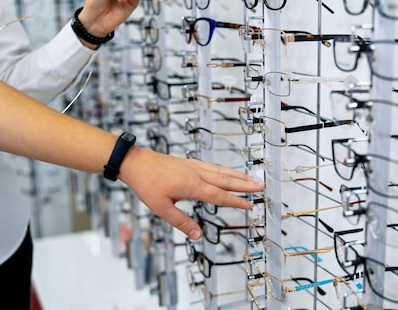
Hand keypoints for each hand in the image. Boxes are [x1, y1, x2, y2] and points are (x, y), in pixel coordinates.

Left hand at [119, 147, 264, 239]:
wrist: (136, 162)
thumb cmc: (147, 184)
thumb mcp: (161, 208)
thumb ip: (181, 222)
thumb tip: (197, 235)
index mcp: (192, 186)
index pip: (220, 196)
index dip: (236, 202)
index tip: (250, 205)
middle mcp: (197, 174)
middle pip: (226, 180)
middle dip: (244, 185)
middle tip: (261, 186)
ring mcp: (194, 166)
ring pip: (221, 171)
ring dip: (238, 176)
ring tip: (252, 178)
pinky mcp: (189, 163)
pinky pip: (213, 166)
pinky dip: (225, 170)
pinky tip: (228, 172)